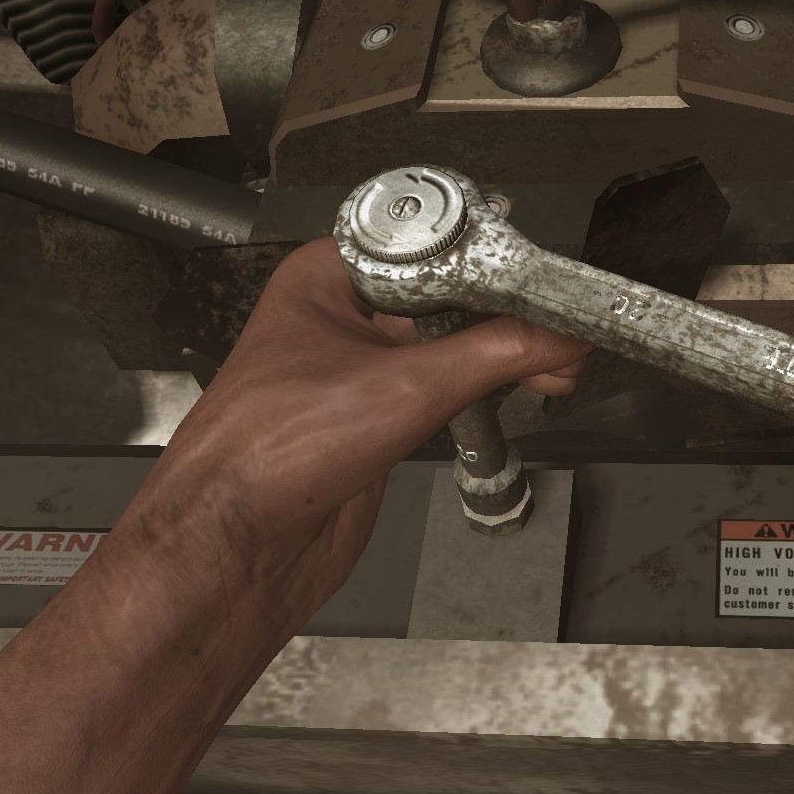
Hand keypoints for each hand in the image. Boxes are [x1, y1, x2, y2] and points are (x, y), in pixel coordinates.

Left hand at [133, 237, 590, 596]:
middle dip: (506, 313)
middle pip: (446, 293)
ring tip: (554, 362)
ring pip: (447, 343)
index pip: (429, 245)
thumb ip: (493, 355)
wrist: (234, 549)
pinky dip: (484, 390)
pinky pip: (442, 389)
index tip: (544, 280)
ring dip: (500, 354)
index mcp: (326, 278)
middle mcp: (339, 316)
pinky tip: (518, 390)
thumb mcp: (401, 388)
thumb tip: (555, 336)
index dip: (490, 262)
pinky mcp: (374, 418)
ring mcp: (357, 369)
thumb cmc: (261, 456)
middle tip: (559, 328)